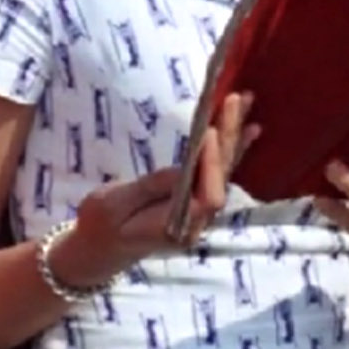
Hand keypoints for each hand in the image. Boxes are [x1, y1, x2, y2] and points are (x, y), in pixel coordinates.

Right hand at [48, 93, 257, 287]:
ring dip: (234, 137)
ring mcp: (200, 212)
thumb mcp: (113, 205)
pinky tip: (248, 129)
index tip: (210, 131)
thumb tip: (182, 170)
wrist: (102, 247)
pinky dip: (232, 149)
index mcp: (175, 226)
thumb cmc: (100, 225)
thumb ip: (149, 189)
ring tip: (247, 102)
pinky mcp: (196, 201)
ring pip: (224, 173)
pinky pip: (218, 174)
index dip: (211, 165)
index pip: (206, 196)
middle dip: (228, 139)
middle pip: (221, 180)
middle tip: (234, 101)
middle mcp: (196, 221)